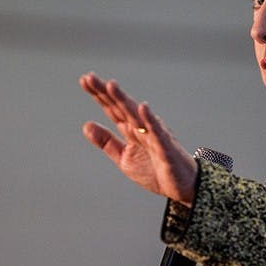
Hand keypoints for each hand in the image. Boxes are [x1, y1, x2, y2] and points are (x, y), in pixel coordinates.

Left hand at [80, 72, 197, 204]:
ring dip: (124, 100)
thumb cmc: (155, 170)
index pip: (113, 109)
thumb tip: (86, 125)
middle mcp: (142, 128)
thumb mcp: (123, 158)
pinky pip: (157, 132)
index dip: (99, 95)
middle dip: (106, 92)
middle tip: (89, 77)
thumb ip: (107, 141)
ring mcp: (154, 136)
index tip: (85, 80)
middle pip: (121, 107)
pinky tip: (143, 107)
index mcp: (131, 130)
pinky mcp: (165, 148)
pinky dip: (150, 119)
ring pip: (136, 115)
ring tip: (111, 86)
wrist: (181, 187)